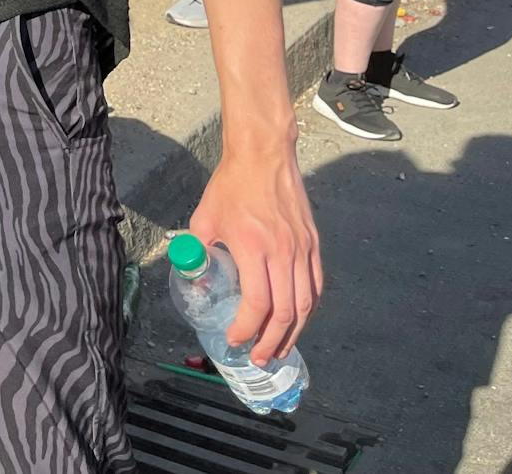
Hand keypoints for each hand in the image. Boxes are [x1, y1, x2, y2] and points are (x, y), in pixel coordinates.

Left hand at [188, 147, 321, 364]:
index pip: (257, 303)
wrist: (264, 155)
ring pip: (305, 304)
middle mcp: (284, 252)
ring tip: (278, 348)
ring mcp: (303, 249)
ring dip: (293, 333)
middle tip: (258, 357)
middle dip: (271, 341)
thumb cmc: (232, 184)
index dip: (247, 328)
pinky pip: (315, 286)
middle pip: (286, 312)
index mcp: (254, 247)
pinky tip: (297, 320)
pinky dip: (308, 309)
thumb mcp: (205, 217)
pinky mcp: (313, 243)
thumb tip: (196, 277)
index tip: (234, 339)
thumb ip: (198, 250)